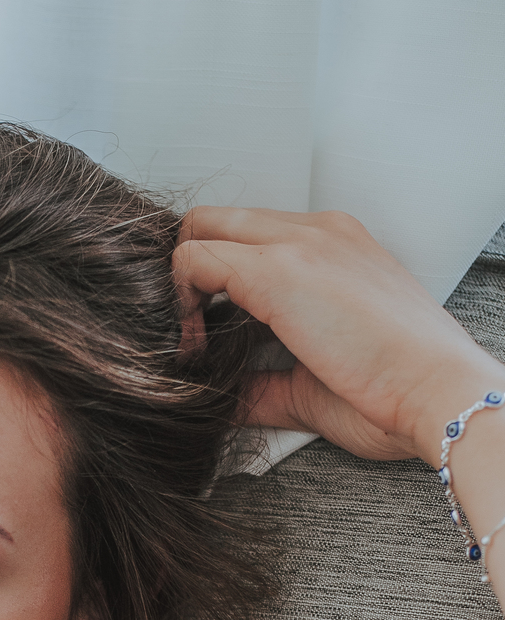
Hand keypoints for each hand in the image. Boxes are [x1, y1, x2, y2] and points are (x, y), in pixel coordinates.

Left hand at [172, 206, 503, 468]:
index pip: (252, 235)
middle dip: (189, 271)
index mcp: (335, 246)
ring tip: (198, 339)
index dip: (217, 279)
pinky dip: (181, 300)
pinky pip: (194, 257)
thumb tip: (219, 399)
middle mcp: (317, 231)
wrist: (438, 391)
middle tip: (193, 330)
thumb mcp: (312, 381)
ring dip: (183, 282)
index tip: (214, 334)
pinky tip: (198, 345)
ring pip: (202, 226)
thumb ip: (262, 383)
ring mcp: (298, 243)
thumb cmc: (396, 391)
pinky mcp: (277, 268)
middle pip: (218, 219)